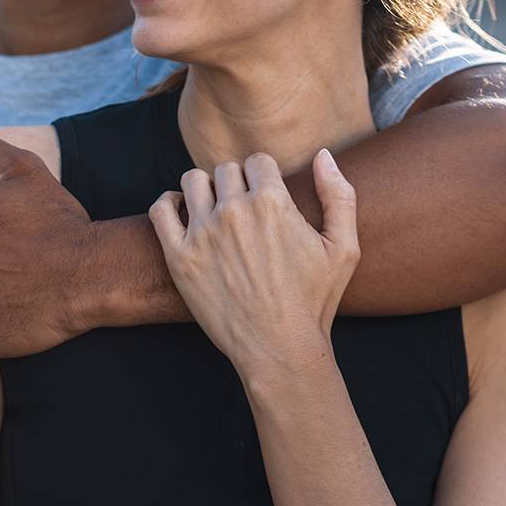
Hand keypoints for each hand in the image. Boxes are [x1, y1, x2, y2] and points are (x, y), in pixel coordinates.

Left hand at [149, 149, 358, 376]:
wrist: (279, 349)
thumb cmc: (314, 301)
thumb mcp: (343, 248)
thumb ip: (339, 195)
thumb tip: (323, 155)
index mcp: (273, 202)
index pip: (258, 161)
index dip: (264, 176)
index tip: (265, 197)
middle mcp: (235, 211)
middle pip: (226, 170)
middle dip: (236, 184)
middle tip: (243, 210)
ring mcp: (203, 233)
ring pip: (193, 181)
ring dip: (204, 189)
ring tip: (214, 209)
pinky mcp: (179, 257)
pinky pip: (161, 210)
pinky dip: (168, 203)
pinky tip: (182, 213)